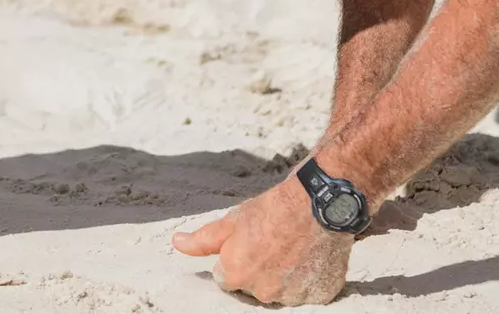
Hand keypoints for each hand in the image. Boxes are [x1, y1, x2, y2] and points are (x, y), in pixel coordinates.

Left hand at [172, 175, 352, 305]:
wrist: (319, 202)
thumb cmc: (273, 209)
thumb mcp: (232, 220)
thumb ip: (203, 240)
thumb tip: (177, 244)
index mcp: (237, 275)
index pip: (227, 279)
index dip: (236, 259)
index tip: (250, 243)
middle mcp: (264, 292)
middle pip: (255, 288)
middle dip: (260, 270)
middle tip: (273, 243)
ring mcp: (294, 296)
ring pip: (283, 292)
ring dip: (285, 277)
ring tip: (293, 248)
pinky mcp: (321, 294)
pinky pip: (309, 293)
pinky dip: (310, 278)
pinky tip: (310, 256)